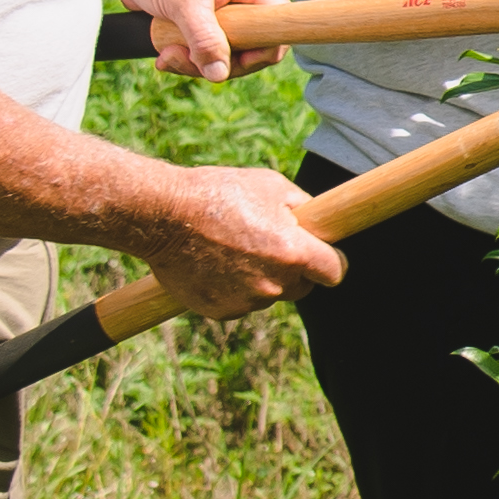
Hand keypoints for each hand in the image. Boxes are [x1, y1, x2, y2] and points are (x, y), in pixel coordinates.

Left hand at [110, 0, 288, 80]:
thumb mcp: (184, 2)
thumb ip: (206, 39)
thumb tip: (220, 74)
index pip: (277, 23)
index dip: (263, 49)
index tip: (232, 61)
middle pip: (252, 47)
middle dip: (219, 61)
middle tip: (187, 59)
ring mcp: (222, 13)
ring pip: (226, 55)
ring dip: (196, 63)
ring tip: (167, 54)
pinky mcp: (201, 24)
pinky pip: (205, 53)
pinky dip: (185, 60)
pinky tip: (164, 54)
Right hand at [137, 164, 340, 320]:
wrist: (164, 215)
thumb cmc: (219, 193)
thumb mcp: (271, 186)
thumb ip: (302, 208)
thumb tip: (317, 221)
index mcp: (294, 252)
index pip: (334, 272)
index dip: (329, 261)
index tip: (322, 255)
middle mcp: (274, 284)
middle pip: (302, 288)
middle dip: (294, 270)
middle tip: (269, 245)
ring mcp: (246, 302)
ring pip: (268, 294)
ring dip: (261, 278)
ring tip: (233, 248)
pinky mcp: (221, 312)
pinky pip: (239, 303)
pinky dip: (233, 289)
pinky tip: (215, 264)